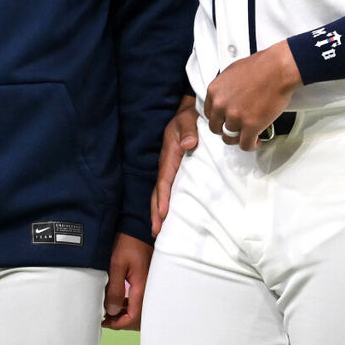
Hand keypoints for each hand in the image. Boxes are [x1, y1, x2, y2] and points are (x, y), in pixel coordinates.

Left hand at [102, 232, 152, 330]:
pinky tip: (118, 301)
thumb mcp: (116, 265)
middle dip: (122, 322)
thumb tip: (111, 311)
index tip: (104, 321)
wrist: (137, 227)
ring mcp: (149, 285)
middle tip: (106, 320)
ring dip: (125, 313)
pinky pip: (140, 300)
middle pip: (139, 317)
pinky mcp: (146, 281)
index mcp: (142, 287)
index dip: (119, 323)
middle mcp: (148, 289)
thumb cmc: (127, 243)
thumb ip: (114, 289)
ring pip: (140, 309)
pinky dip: (129, 305)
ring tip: (109, 312)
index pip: (134, 316)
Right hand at [151, 95, 198, 236]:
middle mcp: (166, 165)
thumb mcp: (188, 119)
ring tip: (158, 231)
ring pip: (160, 193)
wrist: (188, 113)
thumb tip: (190, 143)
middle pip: (157, 192)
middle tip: (156, 231)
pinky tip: (168, 217)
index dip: (163, 198)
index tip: (163, 214)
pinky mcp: (174, 171)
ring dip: (158, 212)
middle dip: (155, 212)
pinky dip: (165, 204)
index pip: (164, 180)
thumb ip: (188, 130)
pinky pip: (168, 189)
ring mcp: (169, 169)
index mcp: (169, 156)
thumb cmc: (189, 117)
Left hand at [204, 40, 301, 150]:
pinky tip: (257, 141)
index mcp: (214, 91)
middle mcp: (221, 105)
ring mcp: (235, 117)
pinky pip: (245, 144)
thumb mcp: (232, 72)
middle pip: (216, 128)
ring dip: (239, 138)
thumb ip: (224, 88)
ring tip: (248, 135)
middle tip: (236, 129)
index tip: (226, 121)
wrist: (278, 69)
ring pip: (230, 137)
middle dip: (226, 130)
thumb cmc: (260, 66)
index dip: (219, 119)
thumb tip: (226, 96)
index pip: (209, 114)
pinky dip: (251, 145)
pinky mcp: (251, 126)